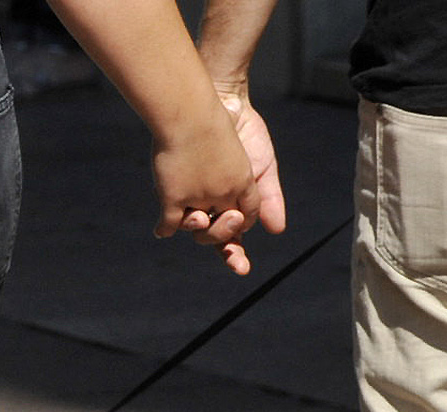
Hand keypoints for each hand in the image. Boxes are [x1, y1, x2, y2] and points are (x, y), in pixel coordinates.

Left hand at [151, 105, 264, 275]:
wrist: (224, 108)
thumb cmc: (246, 139)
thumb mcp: (262, 169)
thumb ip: (269, 199)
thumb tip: (276, 230)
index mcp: (234, 208)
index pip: (232, 241)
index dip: (234, 257)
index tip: (240, 268)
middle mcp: (211, 209)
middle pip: (212, 238)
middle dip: (220, 235)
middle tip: (228, 217)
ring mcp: (191, 201)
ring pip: (193, 229)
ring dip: (200, 228)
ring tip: (201, 215)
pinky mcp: (171, 190)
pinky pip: (170, 214)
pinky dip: (171, 223)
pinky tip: (173, 223)